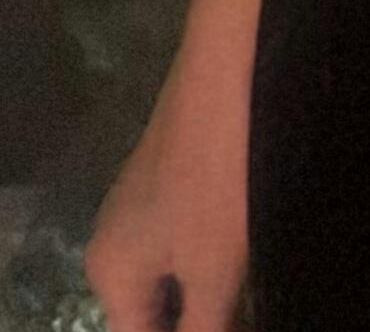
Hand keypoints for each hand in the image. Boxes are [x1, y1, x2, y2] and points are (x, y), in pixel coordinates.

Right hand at [83, 0, 258, 331]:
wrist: (230, 64)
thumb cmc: (217, 179)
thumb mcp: (212, 275)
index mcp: (110, 274)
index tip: (236, 322)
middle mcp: (117, 243)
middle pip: (158, 314)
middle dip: (204, 320)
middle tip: (254, 309)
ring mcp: (147, 207)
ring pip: (181, 279)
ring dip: (218, 298)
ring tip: (258, 296)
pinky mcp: (179, 179)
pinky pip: (193, 244)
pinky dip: (223, 264)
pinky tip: (259, 265)